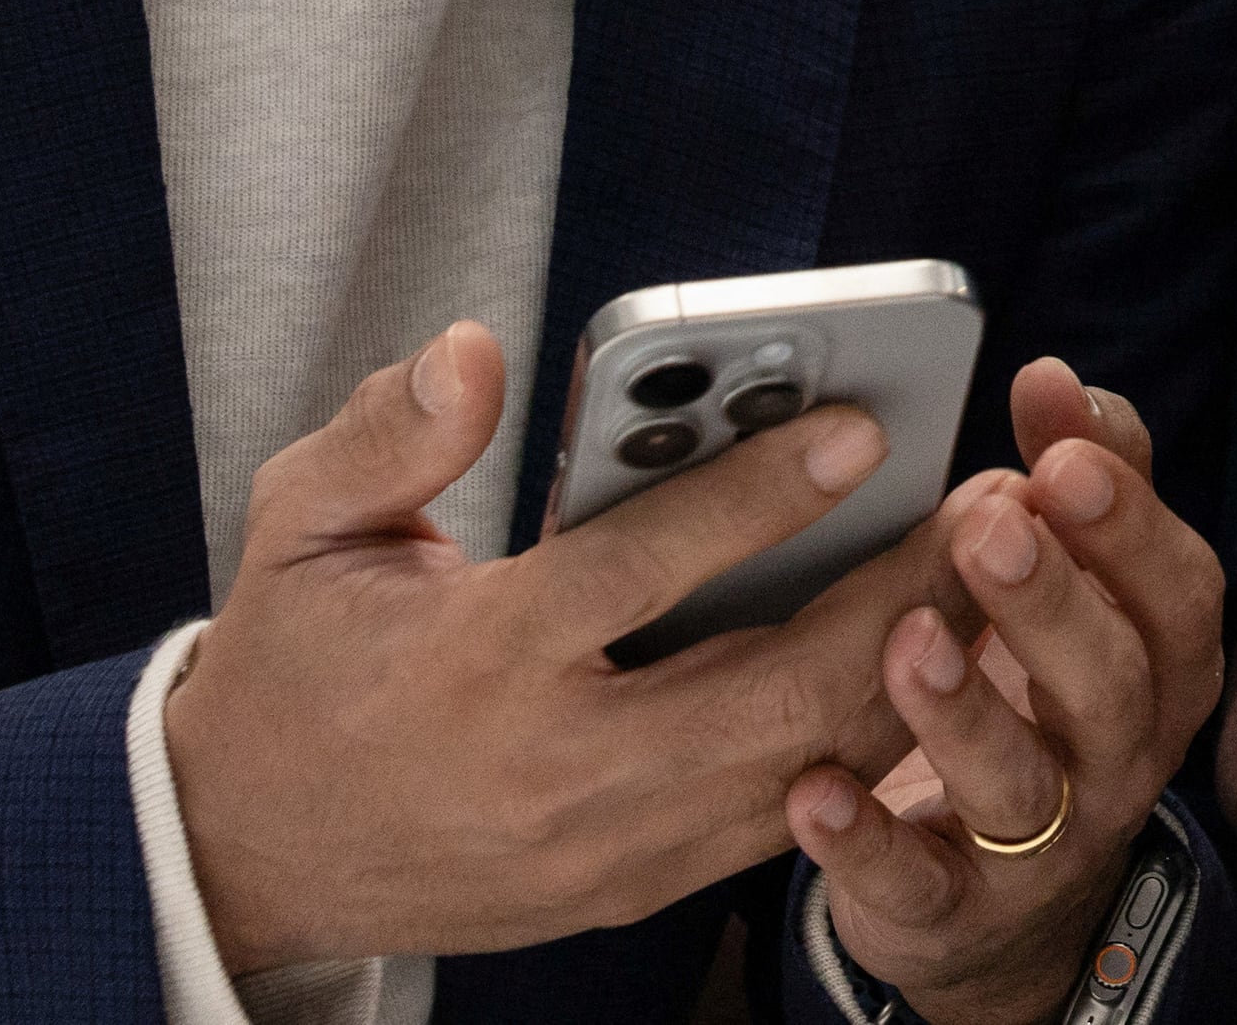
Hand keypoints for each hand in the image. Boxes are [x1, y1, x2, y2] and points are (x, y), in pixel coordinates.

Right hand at [165, 322, 954, 968]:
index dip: (756, 494)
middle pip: (768, 689)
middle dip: (898, 596)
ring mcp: (604, 845)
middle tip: (990, 504)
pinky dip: (870, 743)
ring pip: (801, 765)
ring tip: (993, 570)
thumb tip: (472, 349)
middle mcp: (556, 766)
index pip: (639, 570)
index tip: (862, 425)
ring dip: (911, 668)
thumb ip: (390, 436)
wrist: (243, 855)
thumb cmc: (295, 666)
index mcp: (476, 663)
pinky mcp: (633, 886)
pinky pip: (785, 819)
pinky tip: (936, 663)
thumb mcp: (300, 528)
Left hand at [792, 360, 1229, 1024]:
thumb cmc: (1039, 704)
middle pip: (1110, 684)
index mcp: (1158, 668)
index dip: (1130, 521)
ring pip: (1020, 787)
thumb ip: (1077, 490)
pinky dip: (863, 842)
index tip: (1061, 451)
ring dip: (964, 712)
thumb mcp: (1078, 598)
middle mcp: (1118, 758)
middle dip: (1054, 600)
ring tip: (906, 641)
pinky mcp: (953, 912)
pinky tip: (812, 791)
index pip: (1177, 591)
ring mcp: (1041, 847)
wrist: (1001, 905)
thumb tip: (1058, 382)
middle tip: (991, 521)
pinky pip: (915, 883)